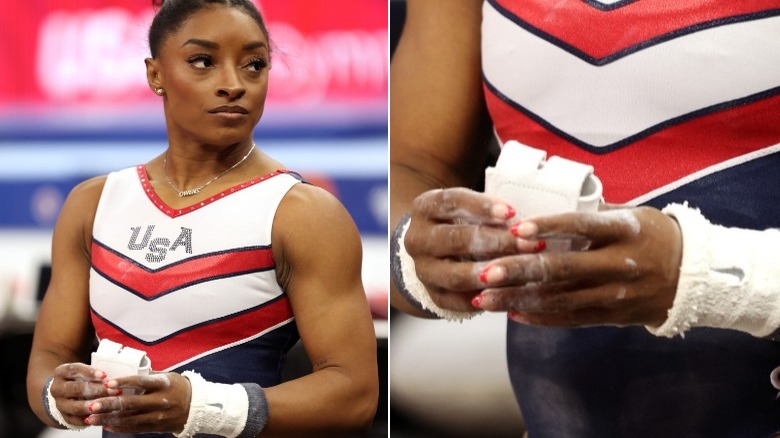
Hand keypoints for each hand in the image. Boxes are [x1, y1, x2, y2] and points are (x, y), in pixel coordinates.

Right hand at [49, 363, 109, 425]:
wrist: (65, 394)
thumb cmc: (81, 378)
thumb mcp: (85, 371)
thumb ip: (95, 373)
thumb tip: (113, 378)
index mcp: (61, 372)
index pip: (74, 369)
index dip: (90, 372)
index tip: (105, 375)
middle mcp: (57, 388)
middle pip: (76, 389)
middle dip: (97, 390)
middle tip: (113, 391)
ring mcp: (59, 404)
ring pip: (76, 407)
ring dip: (95, 405)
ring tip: (110, 404)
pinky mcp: (63, 417)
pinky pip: (77, 420)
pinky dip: (90, 418)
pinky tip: (102, 415)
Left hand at [84, 372, 190, 433]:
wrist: (196, 407)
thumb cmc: (177, 387)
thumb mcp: (167, 377)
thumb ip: (147, 376)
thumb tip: (123, 370)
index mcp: (163, 384)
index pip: (141, 382)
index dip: (123, 383)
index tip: (107, 384)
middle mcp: (160, 400)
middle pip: (131, 403)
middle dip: (108, 405)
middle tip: (91, 405)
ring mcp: (158, 415)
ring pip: (129, 418)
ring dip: (108, 419)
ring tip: (90, 418)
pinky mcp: (156, 427)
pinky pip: (134, 428)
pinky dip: (119, 427)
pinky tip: (105, 424)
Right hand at [405, 188, 540, 311]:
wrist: (437, 251)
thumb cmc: (465, 222)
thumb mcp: (472, 208)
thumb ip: (491, 212)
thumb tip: (523, 224)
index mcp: (425, 208)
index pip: (451, 202)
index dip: (483, 207)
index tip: (512, 213)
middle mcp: (417, 238)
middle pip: (455, 240)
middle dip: (496, 242)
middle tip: (528, 244)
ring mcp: (422, 269)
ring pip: (455, 276)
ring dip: (490, 275)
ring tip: (520, 273)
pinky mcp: (432, 295)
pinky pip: (458, 301)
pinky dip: (484, 299)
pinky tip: (508, 294)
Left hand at [472, 206, 681, 326]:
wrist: (695, 276)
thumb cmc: (653, 235)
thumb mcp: (630, 215)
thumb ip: (590, 213)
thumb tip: (541, 200)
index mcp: (624, 231)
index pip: (581, 225)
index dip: (548, 226)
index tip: (514, 229)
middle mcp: (619, 264)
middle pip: (562, 269)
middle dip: (519, 272)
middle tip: (484, 273)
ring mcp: (616, 293)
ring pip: (560, 299)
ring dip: (518, 300)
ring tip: (484, 299)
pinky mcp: (612, 315)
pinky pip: (571, 318)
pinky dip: (540, 316)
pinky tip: (512, 313)